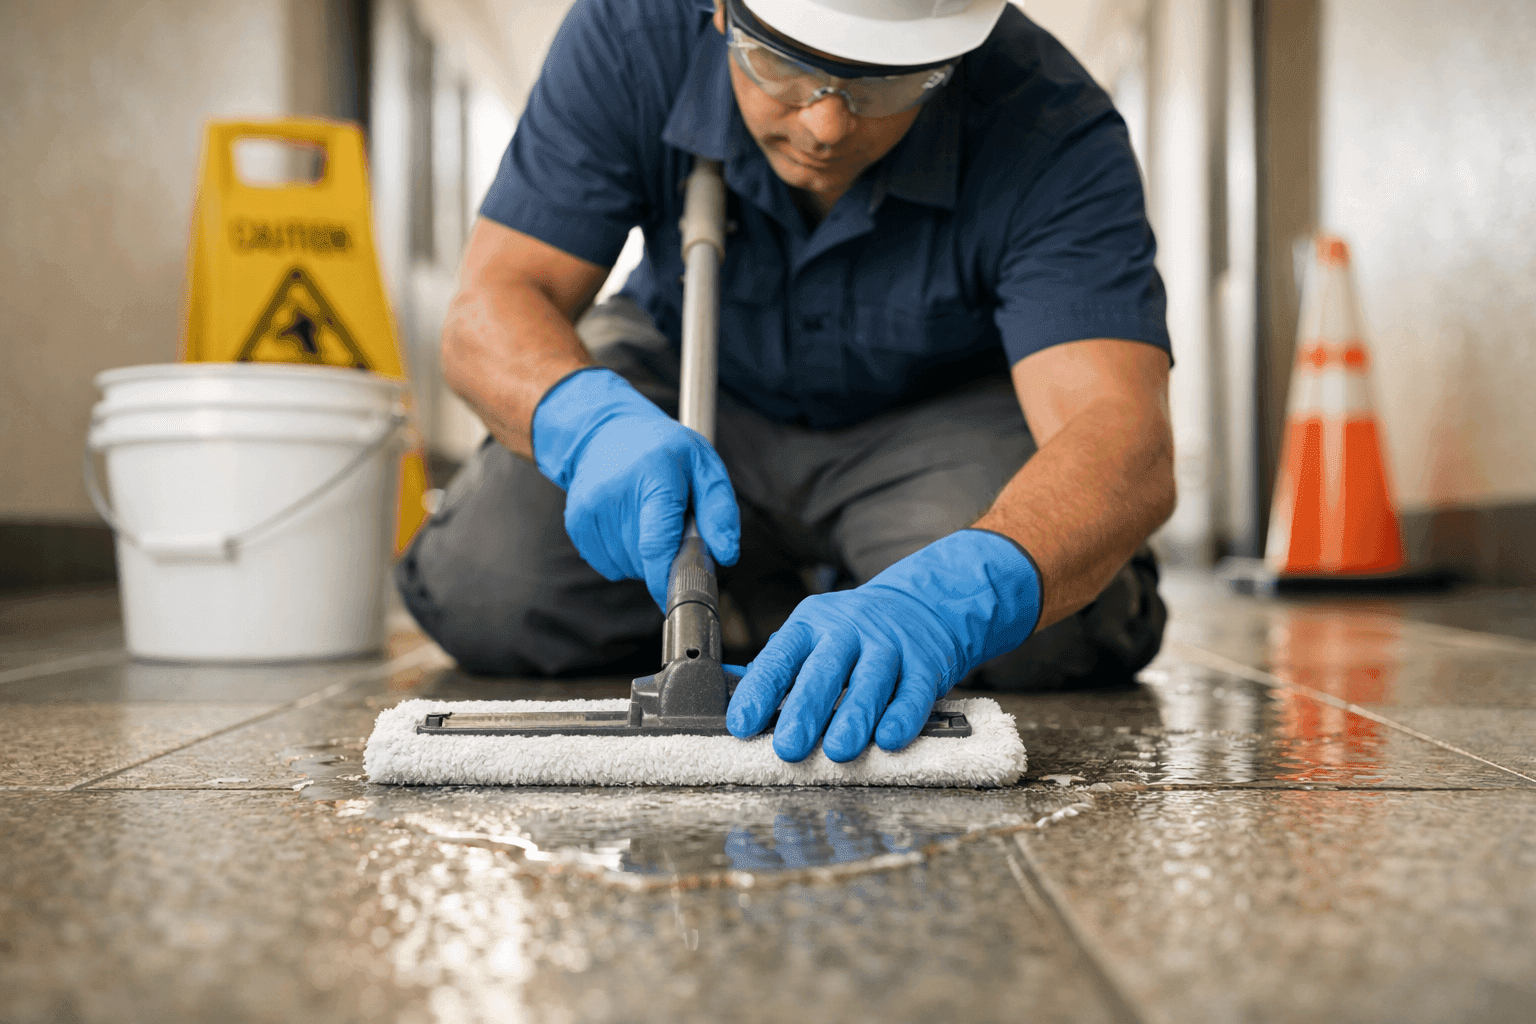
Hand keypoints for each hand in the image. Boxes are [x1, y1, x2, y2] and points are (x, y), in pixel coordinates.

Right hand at [532, 368, 738, 605]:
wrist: (605, 432)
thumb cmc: (663, 450)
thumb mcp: (704, 465)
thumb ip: (720, 510)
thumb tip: (726, 554)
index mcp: (653, 474)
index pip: (657, 544)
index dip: (667, 579)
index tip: (677, 597)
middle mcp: (615, 492)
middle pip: (645, 559)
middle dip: (667, 557)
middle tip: (672, 526)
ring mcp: (590, 508)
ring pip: (628, 566)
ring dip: (645, 557)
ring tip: (647, 519)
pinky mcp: (577, 523)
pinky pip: (609, 565)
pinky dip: (625, 555)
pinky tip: (628, 525)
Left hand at [726, 530, 1040, 761]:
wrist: (922, 604)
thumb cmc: (853, 634)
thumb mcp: (813, 635)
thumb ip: (780, 668)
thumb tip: (735, 704)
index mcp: (810, 625)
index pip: (780, 657)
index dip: (759, 691)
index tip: (741, 725)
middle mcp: (849, 631)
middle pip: (824, 670)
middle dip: (805, 710)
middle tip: (788, 747)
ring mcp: (889, 645)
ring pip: (870, 681)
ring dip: (854, 717)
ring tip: (838, 750)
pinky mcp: (925, 664)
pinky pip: (913, 692)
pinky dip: (902, 716)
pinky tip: (889, 739)